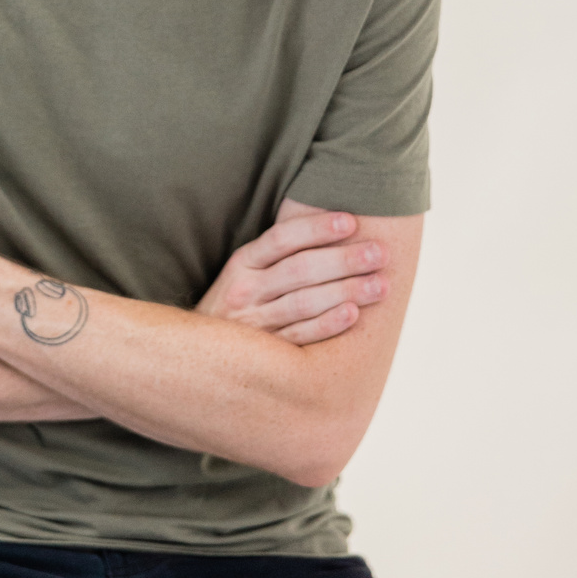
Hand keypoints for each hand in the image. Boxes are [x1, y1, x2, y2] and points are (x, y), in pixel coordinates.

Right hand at [196, 199, 386, 345]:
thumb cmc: (236, 305)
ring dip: (346, 291)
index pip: (282, 239)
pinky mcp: (264, 355)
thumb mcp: (244, 273)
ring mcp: (253, 323)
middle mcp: (245, 290)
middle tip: (380, 252)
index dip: (316, 228)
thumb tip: (325, 221)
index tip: (351, 221)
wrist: (196, 356)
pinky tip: (353, 314)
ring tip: (380, 285)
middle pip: (299, 270)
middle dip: (343, 260)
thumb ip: (276, 254)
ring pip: (303, 303)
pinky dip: (327, 325)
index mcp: (242, 263)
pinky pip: (300, 336)